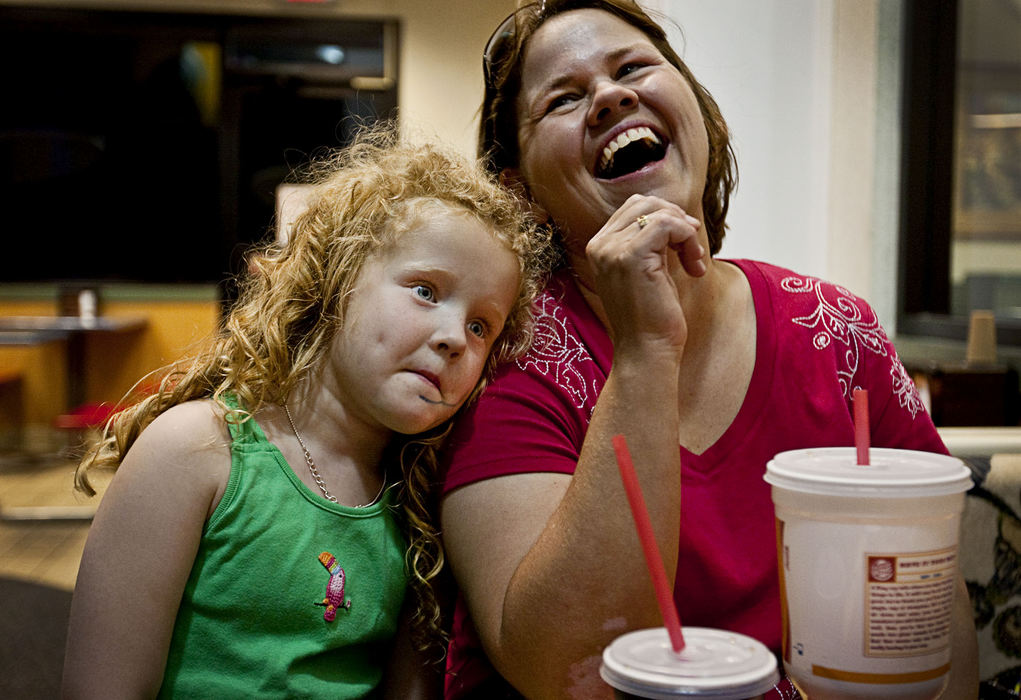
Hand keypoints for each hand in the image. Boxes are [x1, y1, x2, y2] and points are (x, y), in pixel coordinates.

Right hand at [585, 194, 704, 352]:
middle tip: (692, 250)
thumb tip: (678, 216)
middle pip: (644, 202)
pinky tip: (694, 266)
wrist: (646, 352)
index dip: (666, 218)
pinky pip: (668, 224)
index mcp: (599, 248)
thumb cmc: (650, 320)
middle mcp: (600, 245)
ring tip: (694, 262)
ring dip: (686, 232)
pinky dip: (688, 238)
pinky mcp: (631, 255)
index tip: (683, 246)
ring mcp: (612, 249)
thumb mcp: (647, 273)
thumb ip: (651, 244)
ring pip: (659, 211)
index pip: (634, 208)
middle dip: (676, 219)